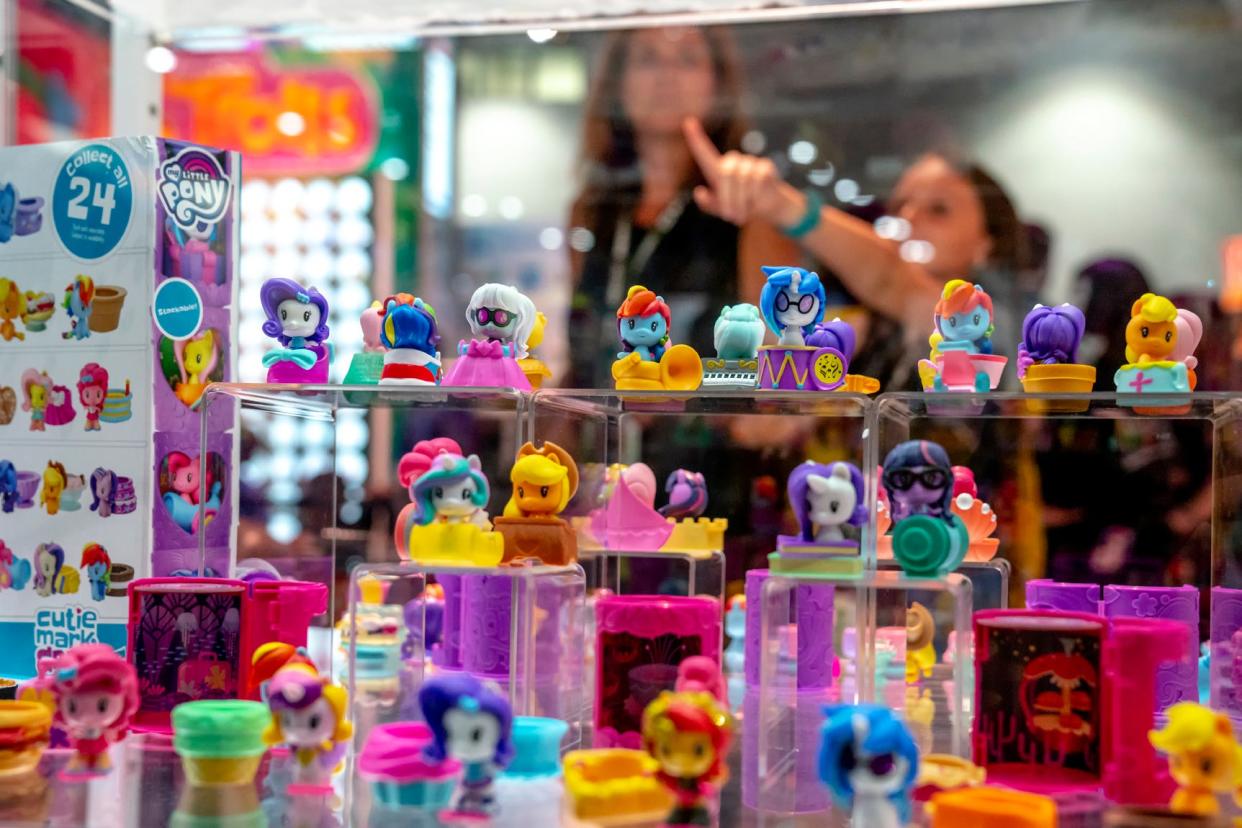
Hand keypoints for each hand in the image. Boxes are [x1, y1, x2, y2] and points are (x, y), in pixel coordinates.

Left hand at [683, 117, 804, 228]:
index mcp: (718, 170)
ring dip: (743, 200)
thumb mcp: (721, 209)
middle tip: (731, 217)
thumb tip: (699, 192)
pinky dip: (757, 195)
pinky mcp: (765, 166)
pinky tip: (758, 200)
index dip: (696, 138)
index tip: (687, 122)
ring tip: (744, 213)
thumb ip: (708, 203)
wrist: (766, 210)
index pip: (704, 152)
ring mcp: (750, 162)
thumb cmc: (740, 207)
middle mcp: (733, 162)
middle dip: (728, 197)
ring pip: (744, 178)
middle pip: (726, 173)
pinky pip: (759, 179)